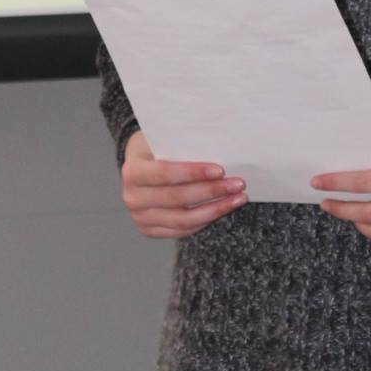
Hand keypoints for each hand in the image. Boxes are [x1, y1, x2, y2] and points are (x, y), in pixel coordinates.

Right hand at [119, 129, 246, 237]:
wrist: (141, 165)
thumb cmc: (158, 148)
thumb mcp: (164, 140)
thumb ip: (183, 146)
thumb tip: (220, 150)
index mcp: (132, 171)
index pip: (164, 173)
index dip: (193, 173)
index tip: (220, 170)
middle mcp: (132, 198)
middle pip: (177, 198)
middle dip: (211, 191)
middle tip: (237, 184)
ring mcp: (140, 217)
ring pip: (183, 219)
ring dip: (215, 209)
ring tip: (238, 198)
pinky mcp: (151, 230)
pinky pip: (183, 230)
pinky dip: (206, 220)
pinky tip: (224, 208)